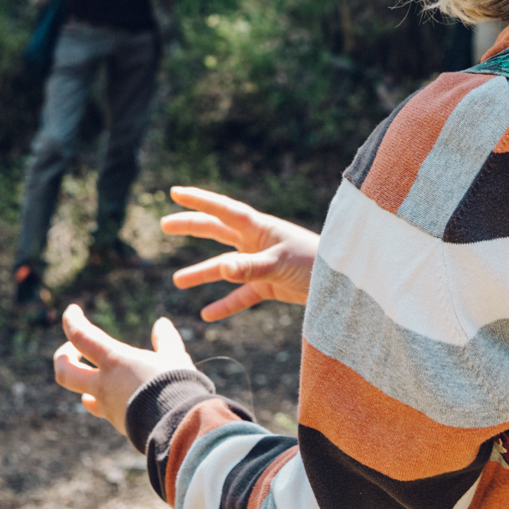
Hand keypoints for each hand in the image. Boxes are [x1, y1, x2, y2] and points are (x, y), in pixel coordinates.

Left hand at [53, 306, 192, 435]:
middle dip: (62, 358)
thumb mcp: (174, 358)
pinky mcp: (118, 423)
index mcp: (114, 361)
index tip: (72, 311)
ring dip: (84, 382)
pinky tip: (115, 398)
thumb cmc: (177, 386)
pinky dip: (104, 401)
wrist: (178, 427)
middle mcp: (104, 384)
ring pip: (82, 396)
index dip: (71, 321)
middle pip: (64, 372)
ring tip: (94, 375)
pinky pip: (102, 410)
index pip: (80, 336)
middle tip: (73, 350)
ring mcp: (108, 407)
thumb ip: (166, 340)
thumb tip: (162, 324)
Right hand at [161, 186, 318, 320]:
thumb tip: (223, 268)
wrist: (342, 285)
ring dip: (202, 273)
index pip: (223, 210)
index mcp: (259, 228)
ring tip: (178, 280)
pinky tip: (208, 315)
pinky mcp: (269, 286)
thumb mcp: (280, 264)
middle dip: (192, 227)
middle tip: (165, 225)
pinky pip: (241, 295)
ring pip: (224, 267)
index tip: (175, 192)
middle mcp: (257, 242)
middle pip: (217, 232)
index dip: (199, 200)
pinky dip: (226, 304)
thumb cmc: (315, 264)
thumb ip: (250, 268)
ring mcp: (261, 264)